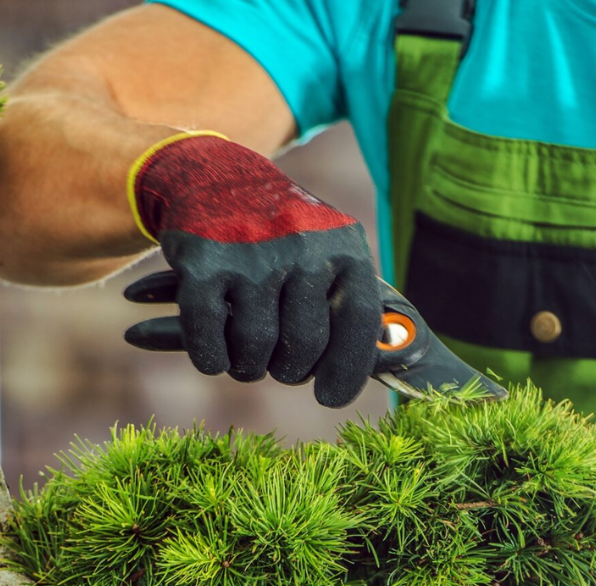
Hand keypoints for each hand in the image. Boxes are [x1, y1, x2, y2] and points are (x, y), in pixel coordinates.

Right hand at [124, 133, 381, 406]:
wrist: (216, 176)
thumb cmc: (286, 236)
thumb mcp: (331, 250)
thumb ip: (354, 298)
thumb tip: (393, 352)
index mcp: (344, 246)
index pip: (358, 322)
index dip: (347, 369)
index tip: (329, 398)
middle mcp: (302, 246)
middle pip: (304, 343)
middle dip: (291, 370)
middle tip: (282, 370)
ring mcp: (251, 253)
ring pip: (255, 346)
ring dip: (248, 367)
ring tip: (247, 362)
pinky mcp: (202, 261)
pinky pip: (209, 335)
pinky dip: (212, 357)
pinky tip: (216, 358)